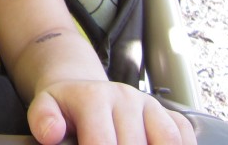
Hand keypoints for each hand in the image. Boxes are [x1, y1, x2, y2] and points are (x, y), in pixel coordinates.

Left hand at [28, 80, 196, 144]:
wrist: (83, 88)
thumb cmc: (66, 106)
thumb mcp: (45, 107)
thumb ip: (43, 120)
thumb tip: (50, 135)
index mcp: (93, 97)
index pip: (102, 142)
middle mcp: (125, 98)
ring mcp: (149, 105)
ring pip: (166, 140)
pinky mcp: (167, 113)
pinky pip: (183, 134)